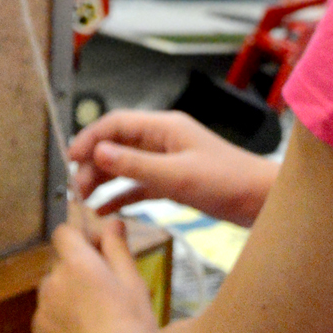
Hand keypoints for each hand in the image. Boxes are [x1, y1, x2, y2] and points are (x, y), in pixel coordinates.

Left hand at [32, 216, 158, 332]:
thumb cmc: (133, 322)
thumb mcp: (132, 280)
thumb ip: (117, 247)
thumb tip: (112, 222)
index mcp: (76, 263)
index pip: (64, 233)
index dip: (78, 237)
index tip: (95, 249)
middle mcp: (52, 282)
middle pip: (60, 265)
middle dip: (76, 270)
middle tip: (104, 292)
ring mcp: (42, 310)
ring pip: (52, 292)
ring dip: (66, 296)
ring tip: (95, 319)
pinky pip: (46, 318)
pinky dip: (60, 321)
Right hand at [69, 109, 276, 225]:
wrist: (262, 201)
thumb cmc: (229, 182)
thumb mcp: (177, 175)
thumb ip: (136, 164)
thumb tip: (99, 152)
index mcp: (165, 128)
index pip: (116, 124)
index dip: (90, 138)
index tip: (70, 158)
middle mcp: (164, 140)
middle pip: (117, 145)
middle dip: (93, 163)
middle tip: (77, 188)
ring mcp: (169, 160)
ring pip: (126, 165)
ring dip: (104, 179)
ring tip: (86, 200)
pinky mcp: (175, 181)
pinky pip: (140, 184)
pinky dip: (122, 194)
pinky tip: (106, 209)